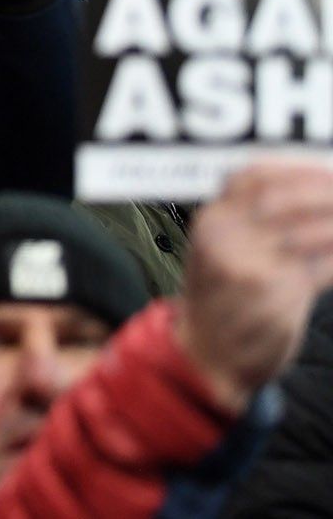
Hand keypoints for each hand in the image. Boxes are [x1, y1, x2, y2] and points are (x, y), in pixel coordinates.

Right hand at [178, 162, 332, 413]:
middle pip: (287, 198)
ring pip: (312, 231)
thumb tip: (313, 185)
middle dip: (328, 194)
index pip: (254, 175)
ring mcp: (249, 268)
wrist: (206, 357)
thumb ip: (253, 219)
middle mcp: (225, 238)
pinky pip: (323, 268)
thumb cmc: (221, 299)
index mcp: (211, 221)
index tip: (327, 170)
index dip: (297, 169)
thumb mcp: (221, 249)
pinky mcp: (275, 298)